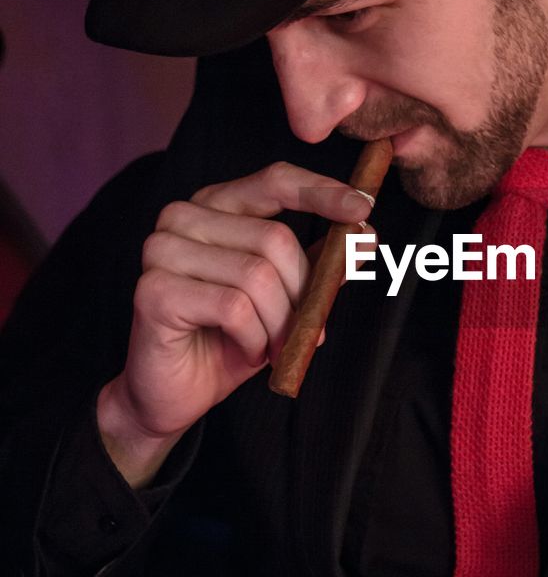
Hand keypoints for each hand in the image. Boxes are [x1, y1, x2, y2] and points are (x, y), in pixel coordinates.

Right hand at [97, 161, 373, 486]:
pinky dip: (253, 338)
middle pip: (275, 239)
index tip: (363, 209)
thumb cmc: (226, 341)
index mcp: (216, 206)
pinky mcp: (155, 291)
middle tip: (304, 332)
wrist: (173, 395)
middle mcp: (183, 218)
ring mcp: (162, 251)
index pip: (275, 181)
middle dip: (302, 295)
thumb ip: (316, 264)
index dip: (321, 193)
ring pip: (258, 276)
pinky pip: (234, 308)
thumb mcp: (284, 299)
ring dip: (278, 324)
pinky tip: (244, 350)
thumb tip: (364, 234)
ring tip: (269, 347)